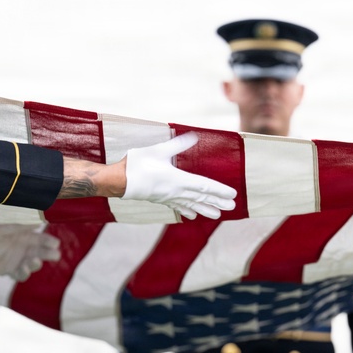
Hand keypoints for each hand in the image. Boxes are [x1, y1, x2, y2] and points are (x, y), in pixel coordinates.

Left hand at [0, 224, 59, 281]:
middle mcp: (23, 249)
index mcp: (24, 236)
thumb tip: (39, 221)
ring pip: (32, 264)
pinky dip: (24, 273)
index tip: (55, 243)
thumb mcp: (3, 228)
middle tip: (55, 255)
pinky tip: (24, 268)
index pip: (40, 239)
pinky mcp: (10, 270)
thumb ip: (20, 226)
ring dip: (36, 264)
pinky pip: (20, 274)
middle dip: (49, 254)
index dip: (48, 241)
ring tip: (35, 261)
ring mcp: (18, 260)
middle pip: (40, 252)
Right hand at [122, 133, 236, 219]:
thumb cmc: (138, 164)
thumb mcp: (159, 150)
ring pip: (191, 205)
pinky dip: (188, 210)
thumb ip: (178, 145)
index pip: (204, 186)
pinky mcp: (161, 199)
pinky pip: (178, 207)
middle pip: (201, 197)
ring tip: (218, 215)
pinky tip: (193, 216)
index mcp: (178, 179)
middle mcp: (176, 191)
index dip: (219, 190)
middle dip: (217, 201)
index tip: (232, 194)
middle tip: (232, 206)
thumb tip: (194, 136)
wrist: (120, 181)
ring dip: (206, 209)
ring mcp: (169, 197)